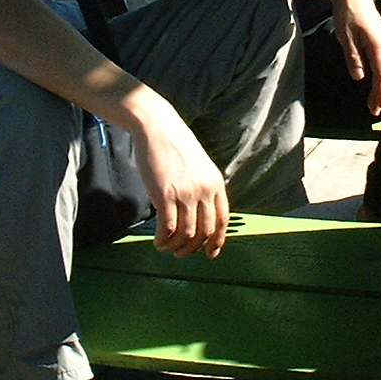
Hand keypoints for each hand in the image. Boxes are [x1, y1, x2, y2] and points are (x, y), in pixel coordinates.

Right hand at [129, 96, 229, 257]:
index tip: (210, 253)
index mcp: (216, 183)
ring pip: (186, 235)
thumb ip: (203, 187)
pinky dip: (163, 241)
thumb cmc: (175, 146)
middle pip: (205, 231)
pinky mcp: (166, 195)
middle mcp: (205, 190)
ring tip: (166, 247)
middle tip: (180, 253)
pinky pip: (168, 230)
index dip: (217, 241)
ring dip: (176, 247)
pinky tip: (157, 241)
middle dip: (192, 248)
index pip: (222, 220)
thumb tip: (200, 215)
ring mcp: (186, 193)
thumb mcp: (199, 166)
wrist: (157, 127)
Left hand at [327, 0, 380, 115]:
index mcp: (378, 44)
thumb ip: (353, 57)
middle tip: (376, 111)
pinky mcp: (379, 39)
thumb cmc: (347, 12)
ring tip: (375, 102)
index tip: (379, 107)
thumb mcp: (345, 36)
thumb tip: (360, 77)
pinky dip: (380, 75)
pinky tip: (376, 83)